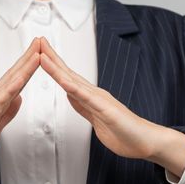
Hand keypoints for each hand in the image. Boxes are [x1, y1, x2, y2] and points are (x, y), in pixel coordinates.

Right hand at [0, 37, 40, 183]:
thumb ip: (7, 113)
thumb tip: (18, 98)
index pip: (16, 82)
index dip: (29, 67)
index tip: (40, 54)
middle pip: (15, 76)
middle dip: (29, 59)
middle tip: (41, 41)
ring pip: (10, 83)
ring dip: (24, 67)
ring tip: (36, 53)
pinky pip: (1, 99)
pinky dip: (12, 87)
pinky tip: (21, 77)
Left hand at [39, 36, 184, 177]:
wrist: (146, 141)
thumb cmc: (124, 133)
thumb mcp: (97, 119)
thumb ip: (84, 107)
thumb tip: (71, 96)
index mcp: (91, 97)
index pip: (68, 78)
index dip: (53, 66)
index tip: (40, 53)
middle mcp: (95, 94)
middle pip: (68, 74)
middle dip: (52, 58)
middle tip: (39, 42)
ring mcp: (100, 100)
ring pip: (74, 82)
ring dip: (57, 69)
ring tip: (43, 55)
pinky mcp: (106, 110)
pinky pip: (86, 98)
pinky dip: (73, 88)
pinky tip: (62, 81)